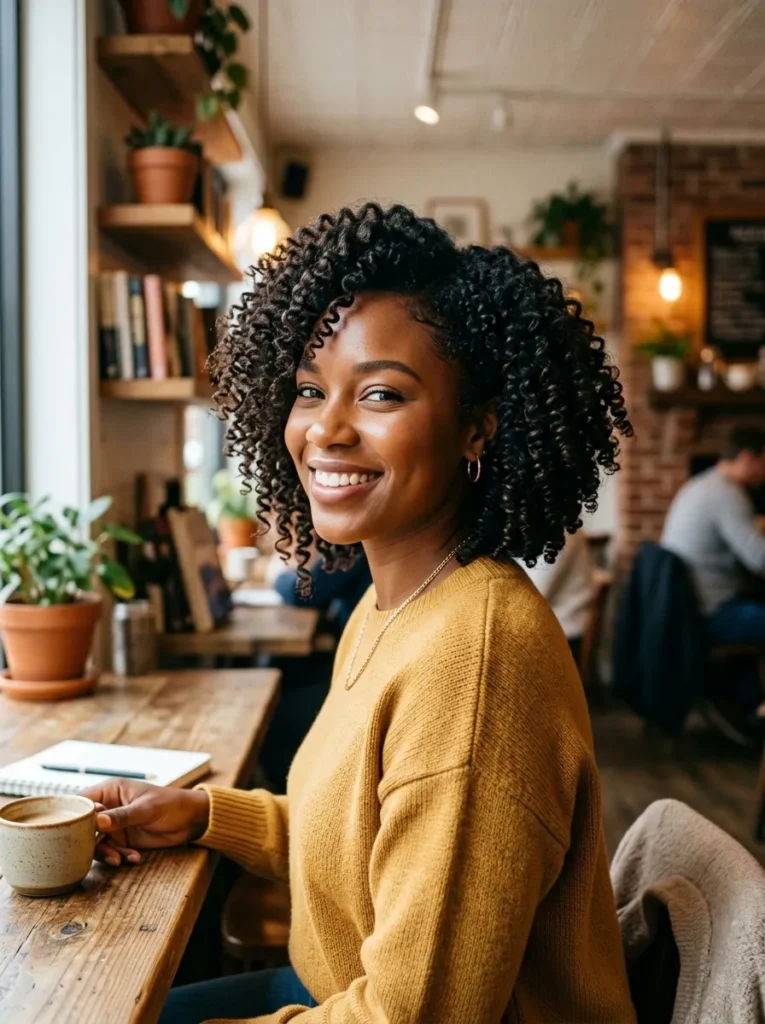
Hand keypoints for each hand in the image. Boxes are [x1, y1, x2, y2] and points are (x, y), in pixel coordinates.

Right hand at [82, 780, 209, 866]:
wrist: (190, 820)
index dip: (75, 816)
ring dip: (106, 853)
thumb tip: (98, 821)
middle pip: (84, 826)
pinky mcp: (121, 840)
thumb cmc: (170, 804)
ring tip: (120, 859)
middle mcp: (108, 807)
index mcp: (110, 791)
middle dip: (90, 841)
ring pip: (95, 842)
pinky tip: (133, 858)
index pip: (81, 801)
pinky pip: (111, 851)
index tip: (76, 832)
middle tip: (102, 850)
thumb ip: (123, 816)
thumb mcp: (147, 809)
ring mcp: (114, 825)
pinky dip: (119, 856)